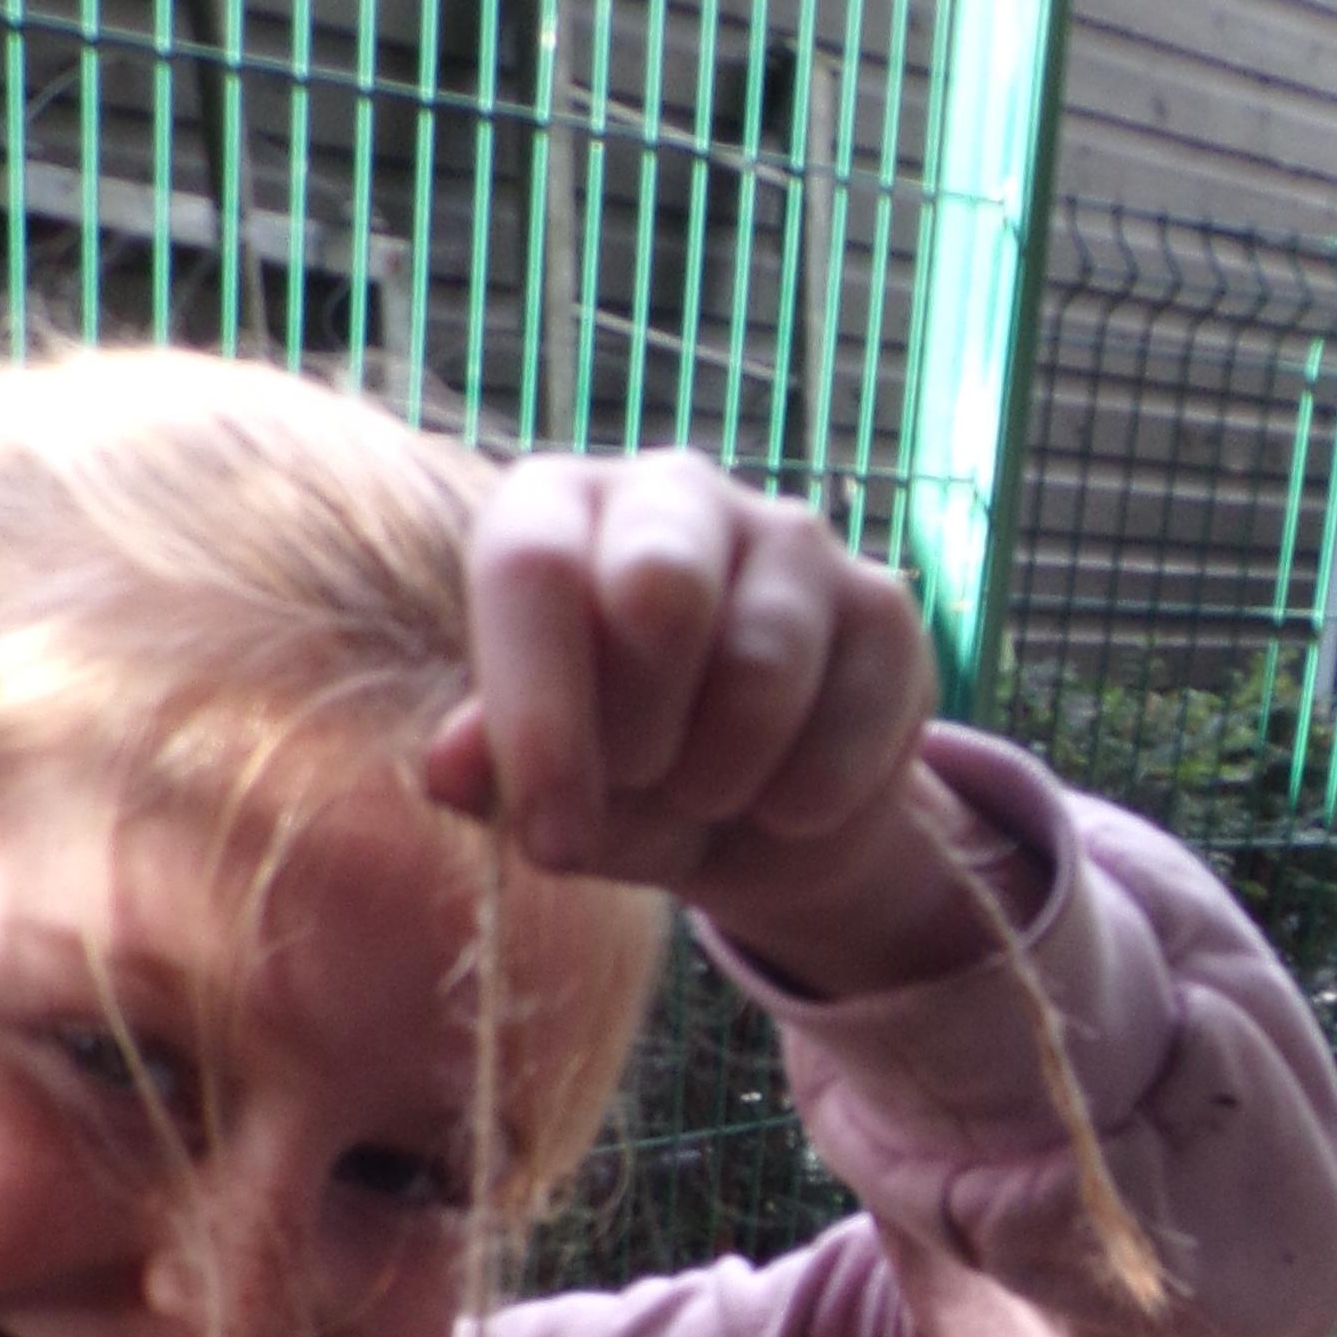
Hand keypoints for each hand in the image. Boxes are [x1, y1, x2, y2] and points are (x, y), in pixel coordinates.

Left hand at [425, 451, 1020, 990]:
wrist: (760, 821)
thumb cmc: (623, 786)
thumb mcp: (549, 796)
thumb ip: (495, 775)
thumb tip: (452, 771)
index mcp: (557, 508)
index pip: (535, 568)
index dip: (542, 719)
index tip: (553, 844)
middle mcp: (670, 492)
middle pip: (658, 585)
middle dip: (643, 734)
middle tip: (640, 788)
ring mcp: (788, 534)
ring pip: (763, 665)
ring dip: (725, 780)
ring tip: (707, 796)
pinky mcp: (883, 603)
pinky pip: (849, 720)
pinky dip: (807, 799)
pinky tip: (785, 801)